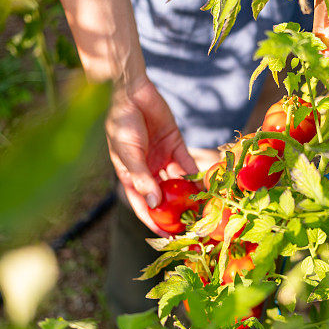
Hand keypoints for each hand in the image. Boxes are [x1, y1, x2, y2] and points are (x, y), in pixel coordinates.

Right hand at [106, 75, 197, 233]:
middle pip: (163, 197)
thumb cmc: (121, 123)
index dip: (153, 221)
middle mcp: (147, 170)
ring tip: (203, 210)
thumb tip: (155, 203)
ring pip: (178, 183)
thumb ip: (141, 178)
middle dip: (175, 211)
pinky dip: (196, 175)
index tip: (166, 237)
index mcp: (130, 175)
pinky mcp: (175, 145)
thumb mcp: (128, 153)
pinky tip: (207, 187)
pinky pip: (188, 164)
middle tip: (191, 227)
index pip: (142, 204)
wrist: (131, 92)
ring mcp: (162, 158)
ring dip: (188, 195)